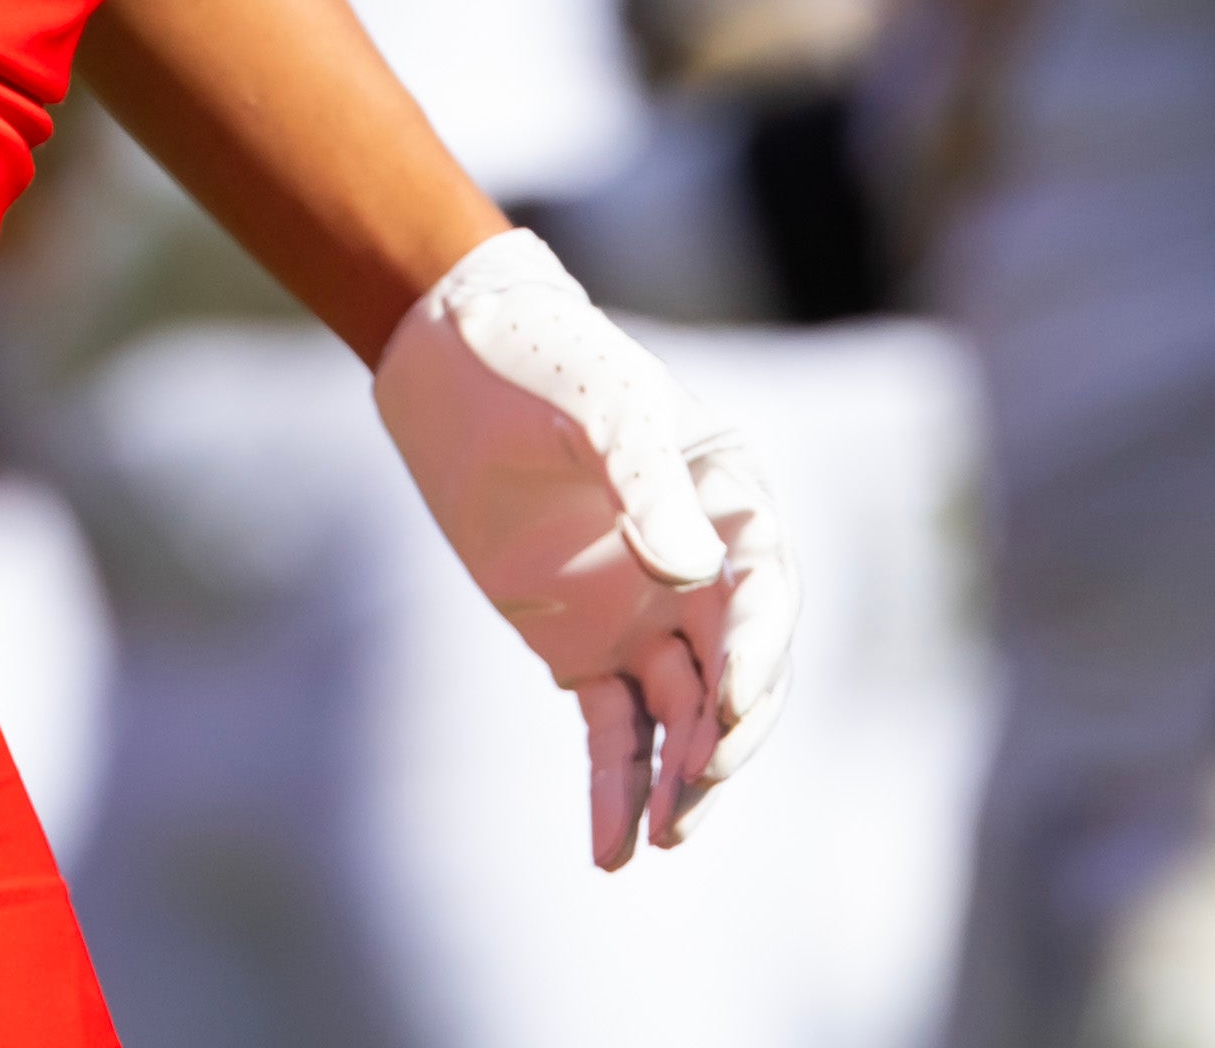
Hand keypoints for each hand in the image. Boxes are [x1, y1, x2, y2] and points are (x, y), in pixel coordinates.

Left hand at [369, 230, 796, 865]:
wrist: (450, 360)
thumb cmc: (541, 361)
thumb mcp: (598, 408)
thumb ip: (644, 482)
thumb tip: (692, 573)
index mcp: (731, 503)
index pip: (764, 595)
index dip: (756, 653)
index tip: (729, 706)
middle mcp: (703, 570)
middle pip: (735, 673)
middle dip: (725, 737)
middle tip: (699, 789)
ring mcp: (647, 615)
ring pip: (682, 716)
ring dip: (682, 778)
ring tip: (666, 837)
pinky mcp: (587, 648)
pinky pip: (615, 731)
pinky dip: (618, 789)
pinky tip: (612, 852)